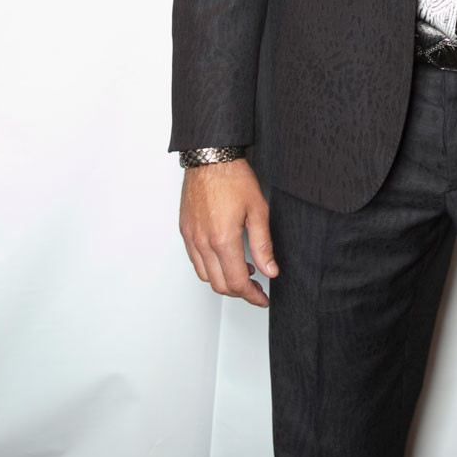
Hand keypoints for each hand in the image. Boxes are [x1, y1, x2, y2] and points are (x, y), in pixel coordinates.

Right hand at [179, 157, 277, 306]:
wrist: (210, 157)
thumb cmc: (233, 178)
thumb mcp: (258, 210)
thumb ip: (263, 244)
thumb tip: (271, 270)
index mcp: (223, 240)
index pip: (237, 282)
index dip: (252, 296)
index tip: (262, 298)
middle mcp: (203, 243)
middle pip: (220, 285)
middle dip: (240, 292)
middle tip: (256, 288)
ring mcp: (191, 238)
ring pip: (205, 276)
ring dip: (224, 281)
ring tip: (244, 271)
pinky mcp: (185, 231)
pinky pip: (195, 261)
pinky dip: (210, 268)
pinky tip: (224, 258)